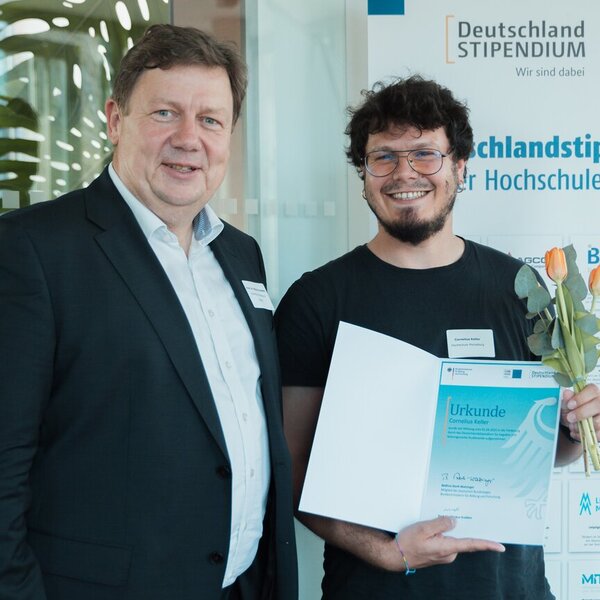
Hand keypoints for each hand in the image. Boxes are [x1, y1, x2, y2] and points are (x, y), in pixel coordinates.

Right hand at [388, 516, 504, 570]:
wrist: (395, 556)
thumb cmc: (408, 543)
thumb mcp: (423, 528)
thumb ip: (440, 524)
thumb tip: (454, 521)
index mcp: (447, 548)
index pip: (472, 545)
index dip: (487, 544)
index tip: (500, 546)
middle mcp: (448, 554)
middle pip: (461, 538)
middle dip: (458, 527)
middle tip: (450, 515)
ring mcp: (443, 555)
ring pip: (451, 538)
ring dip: (446, 530)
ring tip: (432, 521)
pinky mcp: (438, 554)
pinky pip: (445, 541)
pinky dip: (441, 534)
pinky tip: (430, 528)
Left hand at [561, 384, 599, 441]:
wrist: (575, 422)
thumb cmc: (573, 409)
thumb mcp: (567, 404)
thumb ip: (567, 399)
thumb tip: (567, 393)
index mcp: (593, 392)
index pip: (592, 391)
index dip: (581, 398)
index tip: (570, 405)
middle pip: (597, 405)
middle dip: (581, 413)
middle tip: (569, 418)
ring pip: (598, 422)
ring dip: (582, 426)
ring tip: (572, 426)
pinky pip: (598, 434)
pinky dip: (584, 436)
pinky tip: (575, 433)